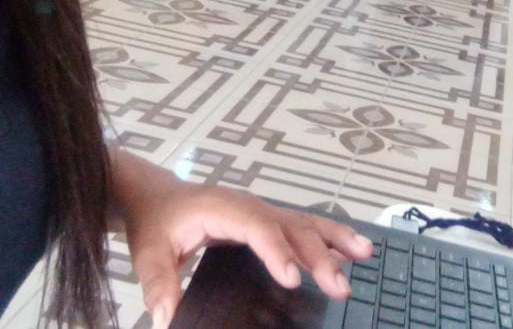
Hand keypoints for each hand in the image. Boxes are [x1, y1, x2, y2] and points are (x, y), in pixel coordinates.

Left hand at [122, 178, 373, 327]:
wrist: (157, 196)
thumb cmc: (156, 221)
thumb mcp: (148, 252)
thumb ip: (158, 284)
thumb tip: (166, 318)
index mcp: (222, 209)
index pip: (255, 227)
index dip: (276, 251)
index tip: (292, 279)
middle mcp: (249, 206)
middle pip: (289, 227)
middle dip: (317, 255)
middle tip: (339, 287)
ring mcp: (261, 210)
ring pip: (304, 222)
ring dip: (334, 239)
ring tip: (364, 255)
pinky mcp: (267, 220)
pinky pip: (302, 226)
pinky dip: (328, 237)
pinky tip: (350, 252)